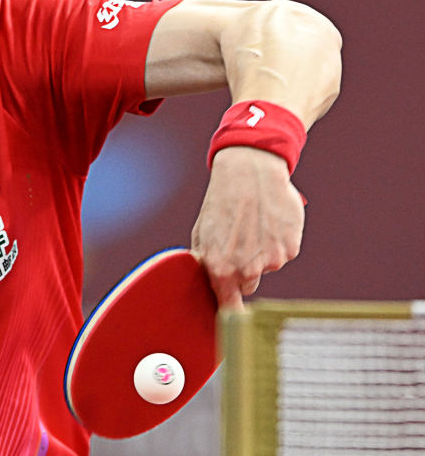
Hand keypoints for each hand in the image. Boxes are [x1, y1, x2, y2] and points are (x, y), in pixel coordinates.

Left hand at [190, 146, 304, 310]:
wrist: (249, 172)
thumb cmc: (221, 202)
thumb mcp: (202, 233)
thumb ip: (205, 263)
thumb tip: (205, 283)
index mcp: (221, 268)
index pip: (229, 308)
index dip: (231, 314)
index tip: (234, 322)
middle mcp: (248, 269)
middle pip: (248, 285)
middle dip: (243, 271)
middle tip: (239, 243)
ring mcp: (272, 260)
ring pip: (266, 267)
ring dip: (261, 253)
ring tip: (252, 225)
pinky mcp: (291, 248)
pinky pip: (283, 253)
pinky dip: (278, 241)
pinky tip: (268, 220)